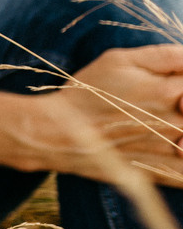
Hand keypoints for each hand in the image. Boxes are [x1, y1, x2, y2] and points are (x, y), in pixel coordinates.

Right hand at [32, 44, 182, 185]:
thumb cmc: (86, 93)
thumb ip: (164, 55)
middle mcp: (174, 123)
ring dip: (181, 133)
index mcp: (167, 92)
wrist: (57, 133)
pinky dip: (182, 163)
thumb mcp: (118, 60)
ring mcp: (168, 150)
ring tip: (164, 126)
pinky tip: (172, 148)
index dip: (180, 82)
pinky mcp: (160, 172)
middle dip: (180, 106)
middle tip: (163, 105)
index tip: (169, 84)